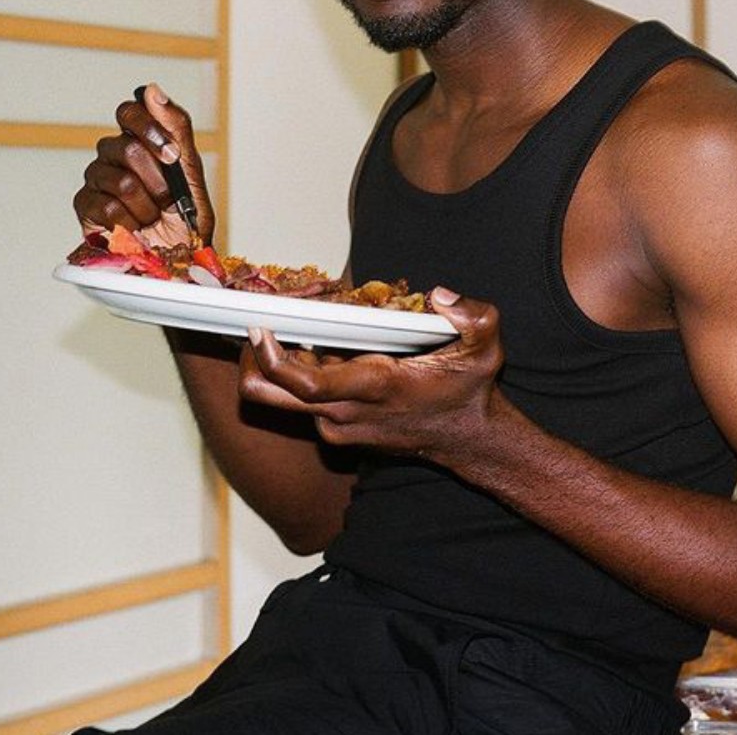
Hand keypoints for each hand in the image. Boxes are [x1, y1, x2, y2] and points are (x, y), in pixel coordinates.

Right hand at [72, 83, 214, 246]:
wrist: (179, 257)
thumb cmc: (185, 214)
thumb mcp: (190, 169)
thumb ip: (175, 127)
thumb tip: (151, 90)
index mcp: (139, 139)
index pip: (129, 111)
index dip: (149, 129)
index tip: (171, 155)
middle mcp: (113, 154)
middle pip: (126, 148)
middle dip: (158, 179)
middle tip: (169, 198)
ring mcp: (96, 178)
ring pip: (120, 181)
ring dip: (148, 205)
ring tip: (153, 216)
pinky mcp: (85, 205)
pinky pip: (108, 207)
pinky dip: (131, 223)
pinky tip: (135, 228)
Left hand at [237, 288, 503, 460]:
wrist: (468, 440)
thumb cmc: (468, 391)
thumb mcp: (484, 347)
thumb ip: (472, 315)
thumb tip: (441, 296)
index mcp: (373, 389)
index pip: (304, 383)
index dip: (271, 357)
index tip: (258, 328)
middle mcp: (344, 414)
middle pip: (268, 396)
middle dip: (252, 358)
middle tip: (262, 321)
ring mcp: (337, 426)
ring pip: (282, 396)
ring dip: (281, 358)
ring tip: (305, 321)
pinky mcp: (336, 430)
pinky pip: (301, 399)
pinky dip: (300, 370)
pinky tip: (326, 343)